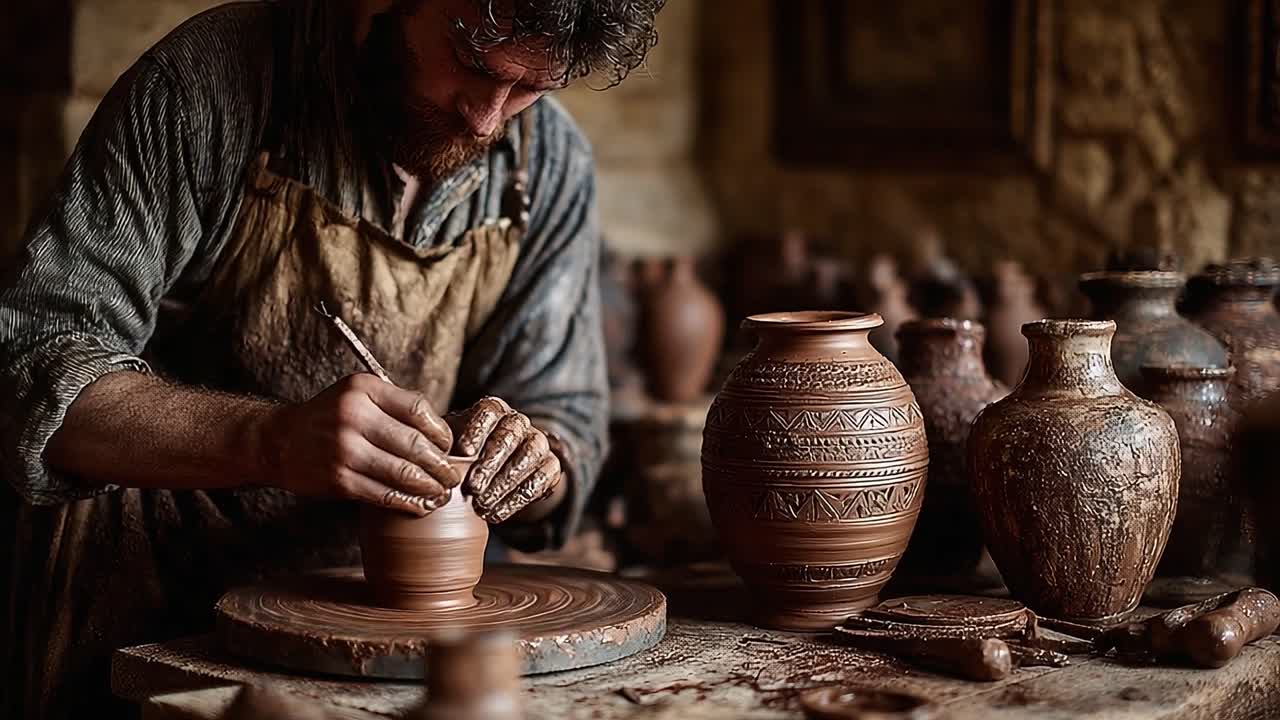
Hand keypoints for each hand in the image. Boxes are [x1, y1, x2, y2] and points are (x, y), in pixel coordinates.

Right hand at [259, 374, 458, 515]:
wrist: (280, 441)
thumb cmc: (330, 418)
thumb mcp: (359, 395)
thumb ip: (396, 406)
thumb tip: (443, 435)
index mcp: (364, 389)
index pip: (418, 410)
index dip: (441, 432)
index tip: (448, 446)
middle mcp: (353, 415)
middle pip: (415, 444)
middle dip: (441, 465)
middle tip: (452, 477)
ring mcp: (345, 449)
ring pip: (403, 473)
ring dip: (429, 487)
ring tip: (441, 493)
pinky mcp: (339, 479)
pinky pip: (384, 494)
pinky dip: (407, 502)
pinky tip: (420, 505)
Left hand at [449, 397, 562, 522]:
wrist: (497, 475)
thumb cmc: (464, 459)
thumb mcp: (450, 448)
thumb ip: (441, 449)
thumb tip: (426, 459)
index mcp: (494, 410)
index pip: (489, 411)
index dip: (477, 430)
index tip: (463, 452)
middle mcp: (519, 422)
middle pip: (509, 435)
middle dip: (491, 463)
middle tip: (472, 487)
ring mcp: (538, 442)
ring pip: (529, 455)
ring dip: (505, 482)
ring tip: (482, 506)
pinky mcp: (551, 466)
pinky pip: (541, 479)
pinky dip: (518, 499)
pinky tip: (496, 514)